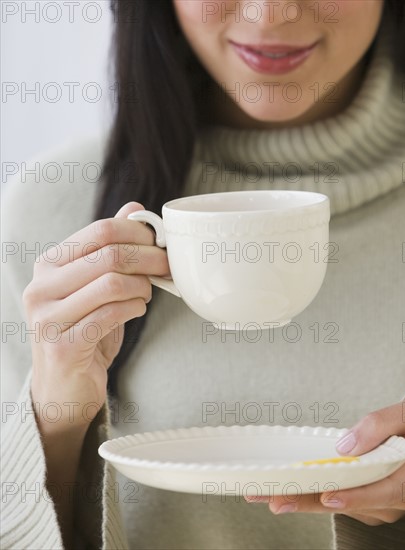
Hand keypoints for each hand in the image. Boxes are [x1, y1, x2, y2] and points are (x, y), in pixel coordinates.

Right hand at [25, 202, 169, 432]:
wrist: (64, 385)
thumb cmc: (85, 328)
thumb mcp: (96, 283)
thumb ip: (111, 247)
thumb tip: (134, 208)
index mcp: (50, 264)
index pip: (100, 230)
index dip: (139, 233)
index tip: (161, 242)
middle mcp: (41, 286)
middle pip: (111, 254)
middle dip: (150, 258)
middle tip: (168, 267)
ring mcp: (48, 316)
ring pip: (114, 282)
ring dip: (144, 286)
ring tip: (147, 293)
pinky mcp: (62, 344)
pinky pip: (113, 313)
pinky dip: (136, 308)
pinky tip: (138, 309)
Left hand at [245, 392, 404, 523]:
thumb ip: (383, 424)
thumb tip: (346, 445)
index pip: (384, 491)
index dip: (355, 496)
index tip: (328, 495)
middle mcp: (402, 496)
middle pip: (353, 503)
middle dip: (311, 502)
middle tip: (272, 498)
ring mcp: (388, 502)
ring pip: (345, 505)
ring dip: (308, 500)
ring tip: (270, 493)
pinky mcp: (377, 499)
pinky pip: (346, 500)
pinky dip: (319, 495)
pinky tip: (292, 489)